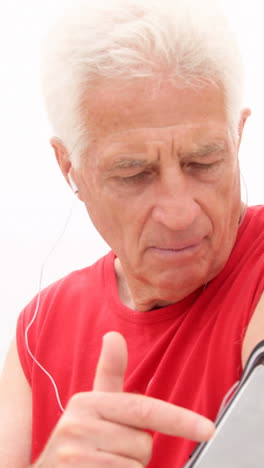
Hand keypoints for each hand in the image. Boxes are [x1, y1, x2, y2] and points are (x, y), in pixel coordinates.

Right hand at [34, 332, 214, 466]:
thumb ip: (108, 373)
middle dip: (136, 453)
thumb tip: (114, 335)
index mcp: (87, 402)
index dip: (180, 420)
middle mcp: (77, 425)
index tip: (208, 430)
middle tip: (111, 451)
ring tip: (103, 464)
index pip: (144, 409)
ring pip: (136, 466)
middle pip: (143, 443)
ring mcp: (74, 455)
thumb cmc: (81, 440)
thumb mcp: (92, 408)